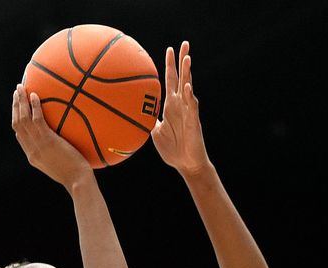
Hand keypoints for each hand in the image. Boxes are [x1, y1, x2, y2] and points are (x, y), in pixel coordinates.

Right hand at [11, 84, 92, 188]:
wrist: (78, 181)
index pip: (20, 136)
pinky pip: (37, 120)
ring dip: (21, 102)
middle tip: (17, 92)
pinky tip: (35, 95)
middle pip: (17, 124)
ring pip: (23, 120)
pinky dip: (34, 106)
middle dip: (15, 106)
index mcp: (33, 156)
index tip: (18, 108)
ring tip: (21, 88)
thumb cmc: (76, 176)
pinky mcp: (47, 141)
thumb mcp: (61, 165)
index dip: (17, 120)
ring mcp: (38, 146)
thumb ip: (57, 153)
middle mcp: (32, 150)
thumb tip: (63, 142)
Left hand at [151, 41, 210, 175]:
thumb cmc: (172, 149)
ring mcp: (188, 111)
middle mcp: (180, 104)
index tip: (169, 49)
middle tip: (184, 43)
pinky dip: (190, 96)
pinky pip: (192, 106)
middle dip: (182, 60)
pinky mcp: (193, 121)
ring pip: (188, 87)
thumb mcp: (155, 132)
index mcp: (171, 105)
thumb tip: (133, 114)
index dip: (170, 65)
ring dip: (187, 73)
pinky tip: (188, 87)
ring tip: (187, 58)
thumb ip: (148, 120)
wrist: (186, 164)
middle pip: (181, 77)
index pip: (171, 80)